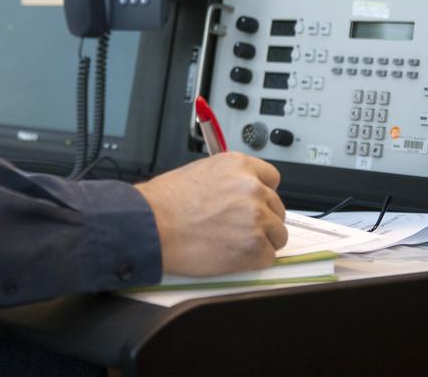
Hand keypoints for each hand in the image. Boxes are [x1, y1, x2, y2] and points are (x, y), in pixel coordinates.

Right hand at [133, 152, 286, 276]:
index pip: (271, 179)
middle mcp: (252, 188)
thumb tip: (239, 194)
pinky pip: (268, 257)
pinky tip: (230, 255)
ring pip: (277, 234)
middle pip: (277, 208)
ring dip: (260, 241)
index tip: (254, 204)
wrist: (150, 226)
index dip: (262, 195)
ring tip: (231, 243)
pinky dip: (252, 261)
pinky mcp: (254, 246)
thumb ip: (228, 181)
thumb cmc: (164, 203)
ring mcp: (256, 217)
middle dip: (261, 220)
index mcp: (239, 166)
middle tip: (237, 229)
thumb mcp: (199, 173)